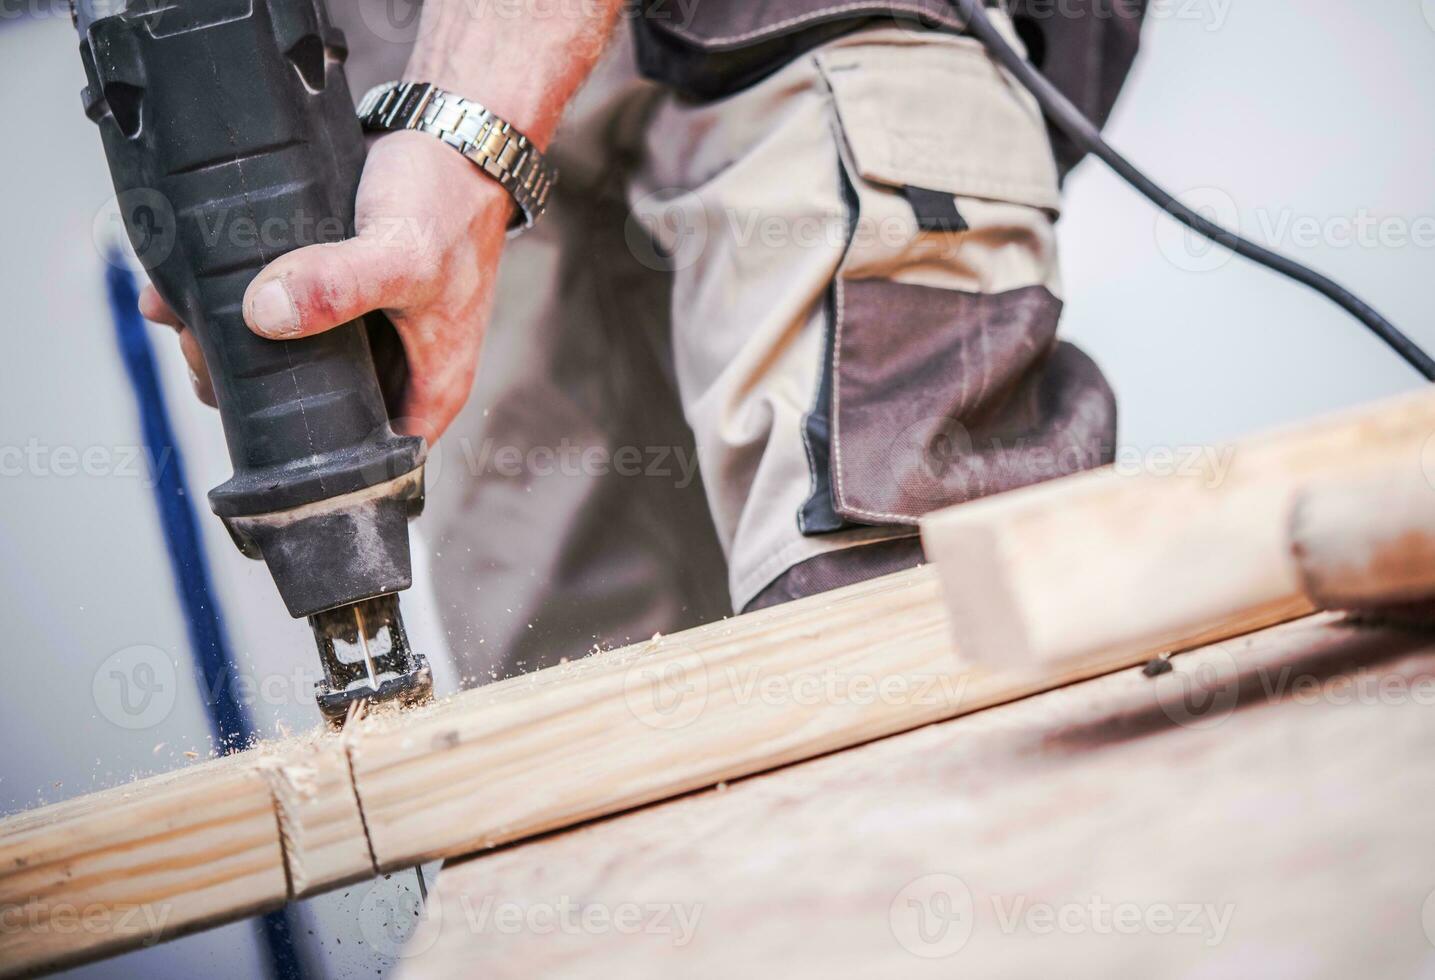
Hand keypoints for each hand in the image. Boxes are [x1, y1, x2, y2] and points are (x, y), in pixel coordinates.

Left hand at [140, 130, 512, 444]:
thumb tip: (264, 314)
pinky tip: (195, 284)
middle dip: (249, 388)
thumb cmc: (449, 203)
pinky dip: (237, 301)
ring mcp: (365, 335)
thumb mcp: (401, 255)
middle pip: (313, 413)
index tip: (244, 406)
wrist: (452, 134)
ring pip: (290, 362)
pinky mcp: (336, 294)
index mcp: (426, 392)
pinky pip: (279, 313)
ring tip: (187, 313)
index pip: (360, 461)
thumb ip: (338, 287)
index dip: (301, 451)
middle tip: (204, 348)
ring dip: (233, 342)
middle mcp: (395, 373)